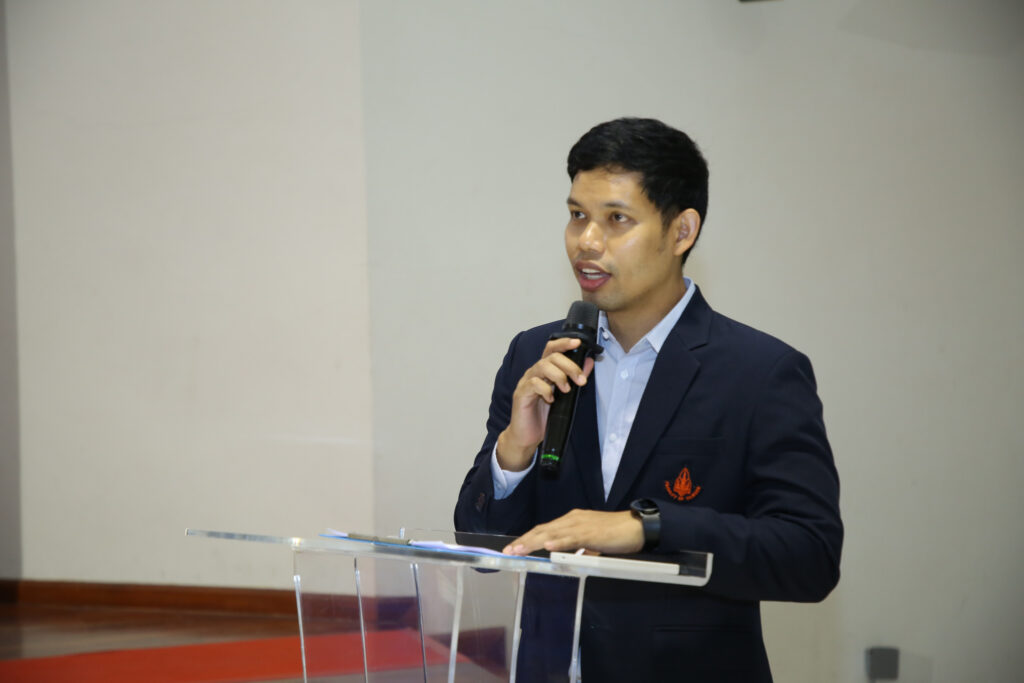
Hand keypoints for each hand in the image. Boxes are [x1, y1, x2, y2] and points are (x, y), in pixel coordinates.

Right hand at [496, 338, 594, 470]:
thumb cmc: (544, 415)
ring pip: (542, 366)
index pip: (551, 349)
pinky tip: (551, 400)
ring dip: (559, 376)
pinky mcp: (521, 394)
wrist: (527, 436)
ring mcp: (526, 382)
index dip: (563, 343)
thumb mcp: (565, 396)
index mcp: (544, 371)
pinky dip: (546, 390)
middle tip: (580, 380)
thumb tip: (589, 362)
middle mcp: (534, 373)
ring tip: (567, 390)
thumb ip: (575, 378)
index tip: (578, 342)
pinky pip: (533, 384)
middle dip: (569, 365)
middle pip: (550, 357)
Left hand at [502, 509, 643, 555]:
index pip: (544, 529)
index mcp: (571, 521)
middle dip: (524, 540)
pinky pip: (571, 538)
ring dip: (533, 542)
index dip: (527, 538)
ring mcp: (581, 525)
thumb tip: (566, 558)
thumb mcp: (591, 542)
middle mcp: (572, 519)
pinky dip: (558, 542)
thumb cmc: (616, 535)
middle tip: (507, 551)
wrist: (637, 527)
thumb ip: (577, 547)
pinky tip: (548, 547)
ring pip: (552, 533)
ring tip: (519, 550)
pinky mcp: (591, 533)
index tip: (513, 548)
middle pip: (543, 530)